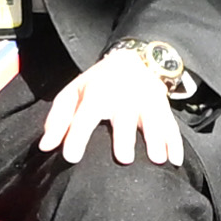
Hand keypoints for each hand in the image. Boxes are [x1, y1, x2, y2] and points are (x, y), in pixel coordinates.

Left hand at [38, 42, 189, 169]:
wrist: (133, 60)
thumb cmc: (97, 84)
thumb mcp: (73, 94)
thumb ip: (58, 120)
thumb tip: (46, 146)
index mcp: (97, 93)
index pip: (85, 116)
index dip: (77, 136)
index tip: (71, 157)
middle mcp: (123, 97)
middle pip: (124, 118)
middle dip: (124, 137)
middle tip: (124, 159)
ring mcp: (146, 101)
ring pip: (152, 120)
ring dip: (155, 139)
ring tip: (156, 159)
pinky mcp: (163, 108)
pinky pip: (171, 126)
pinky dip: (174, 143)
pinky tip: (174, 160)